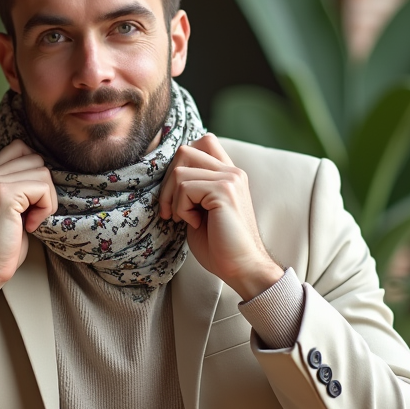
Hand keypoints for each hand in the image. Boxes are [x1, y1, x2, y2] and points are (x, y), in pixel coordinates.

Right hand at [0, 140, 56, 325]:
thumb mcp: (8, 209)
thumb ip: (18, 187)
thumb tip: (46, 172)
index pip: (20, 147)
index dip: (35, 171)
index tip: (31, 200)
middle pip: (35, 158)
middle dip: (43, 187)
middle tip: (31, 214)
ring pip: (43, 172)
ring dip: (46, 199)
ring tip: (30, 220)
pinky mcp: (4, 194)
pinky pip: (43, 187)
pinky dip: (45, 208)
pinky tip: (30, 226)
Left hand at [159, 134, 282, 300]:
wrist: (241, 267)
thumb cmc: (219, 245)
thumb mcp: (200, 209)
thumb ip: (192, 187)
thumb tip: (168, 174)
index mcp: (228, 174)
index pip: (203, 141)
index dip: (180, 162)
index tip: (176, 193)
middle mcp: (232, 171)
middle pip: (184, 151)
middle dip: (167, 182)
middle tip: (171, 210)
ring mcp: (230, 179)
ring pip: (179, 170)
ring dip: (173, 199)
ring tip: (185, 219)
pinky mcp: (224, 191)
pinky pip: (185, 188)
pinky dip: (182, 209)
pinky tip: (194, 223)